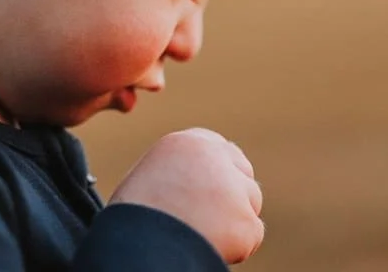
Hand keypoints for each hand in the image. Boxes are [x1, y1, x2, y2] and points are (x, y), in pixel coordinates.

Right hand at [108, 128, 263, 263]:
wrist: (140, 243)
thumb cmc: (136, 216)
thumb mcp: (155, 175)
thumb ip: (181, 170)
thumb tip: (201, 185)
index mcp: (186, 142)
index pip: (221, 149)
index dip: (220, 172)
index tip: (214, 190)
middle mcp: (213, 156)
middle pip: (242, 172)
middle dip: (236, 192)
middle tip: (215, 217)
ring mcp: (232, 186)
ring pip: (250, 202)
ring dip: (235, 219)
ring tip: (201, 233)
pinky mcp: (244, 219)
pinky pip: (252, 235)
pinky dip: (238, 246)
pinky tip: (209, 245)